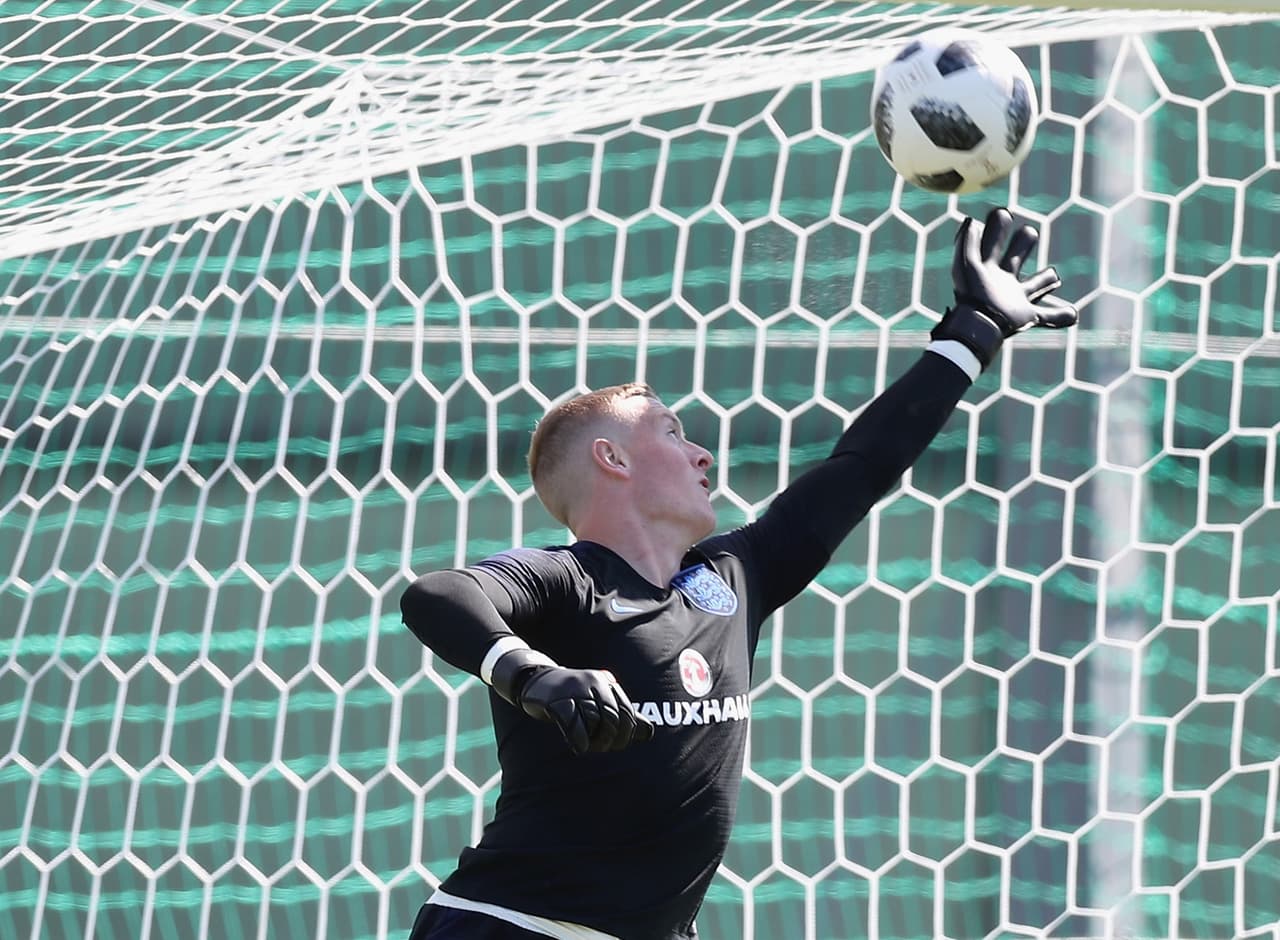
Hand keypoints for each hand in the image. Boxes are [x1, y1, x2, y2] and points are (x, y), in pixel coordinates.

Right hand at [490, 647, 654, 754]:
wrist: (536, 680)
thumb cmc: (571, 695)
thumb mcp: (598, 701)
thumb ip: (622, 715)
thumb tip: (649, 734)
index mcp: (606, 683)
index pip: (626, 712)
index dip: (626, 734)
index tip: (617, 745)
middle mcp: (593, 682)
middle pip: (612, 718)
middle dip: (610, 739)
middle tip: (601, 747)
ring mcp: (575, 690)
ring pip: (594, 721)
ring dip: (594, 741)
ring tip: (589, 746)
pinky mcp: (557, 700)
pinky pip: (573, 724)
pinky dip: (578, 740)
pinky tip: (578, 747)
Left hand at [931, 207, 1078, 368]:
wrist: (978, 325)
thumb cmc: (972, 294)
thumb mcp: (966, 264)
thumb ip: (967, 242)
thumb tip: (972, 221)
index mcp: (988, 268)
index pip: (994, 243)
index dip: (999, 230)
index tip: (1003, 214)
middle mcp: (1003, 283)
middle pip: (1016, 259)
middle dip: (1023, 245)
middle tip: (1029, 233)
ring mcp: (1016, 300)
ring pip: (1036, 285)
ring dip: (1046, 280)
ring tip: (1055, 276)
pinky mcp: (1027, 316)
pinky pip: (1049, 317)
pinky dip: (1062, 316)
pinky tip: (1073, 315)